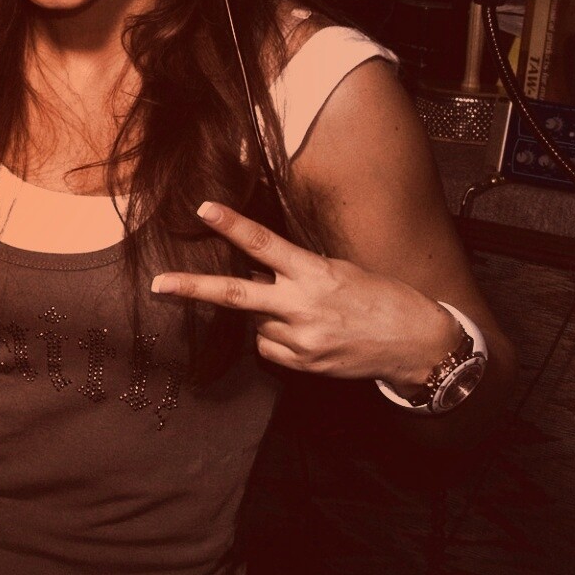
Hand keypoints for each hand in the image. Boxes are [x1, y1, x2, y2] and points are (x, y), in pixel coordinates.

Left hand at [150, 201, 460, 389]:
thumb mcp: (340, 271)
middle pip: (235, 296)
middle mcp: (302, 307)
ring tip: (305, 314)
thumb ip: (297, 272)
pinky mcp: (303, 365)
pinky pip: (268, 348)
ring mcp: (301, 340)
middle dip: (193, 289)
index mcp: (314, 274)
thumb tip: (259, 272)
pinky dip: (277, 339)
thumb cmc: (380, 298)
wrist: (416, 344)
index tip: (203, 209)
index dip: (232, 225)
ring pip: (255, 324)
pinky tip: (307, 335)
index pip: (264, 245)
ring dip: (266, 315)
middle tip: (158, 284)